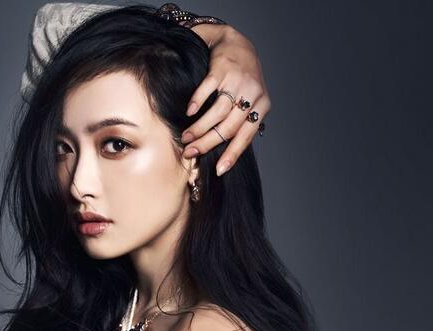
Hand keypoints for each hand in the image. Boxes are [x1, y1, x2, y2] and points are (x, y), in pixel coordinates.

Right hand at [182, 24, 271, 176]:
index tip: (219, 170)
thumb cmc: (242, 77)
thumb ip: (242, 121)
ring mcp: (237, 81)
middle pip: (228, 127)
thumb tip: (226, 151)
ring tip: (186, 137)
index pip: (246, 136)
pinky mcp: (222, 69)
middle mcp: (252, 94)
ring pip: (217, 113)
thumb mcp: (251, 99)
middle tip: (190, 152)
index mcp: (262, 105)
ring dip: (199, 128)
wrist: (235, 42)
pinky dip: (197, 103)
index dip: (231, 154)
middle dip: (207, 143)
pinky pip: (207, 90)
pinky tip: (188, 112)